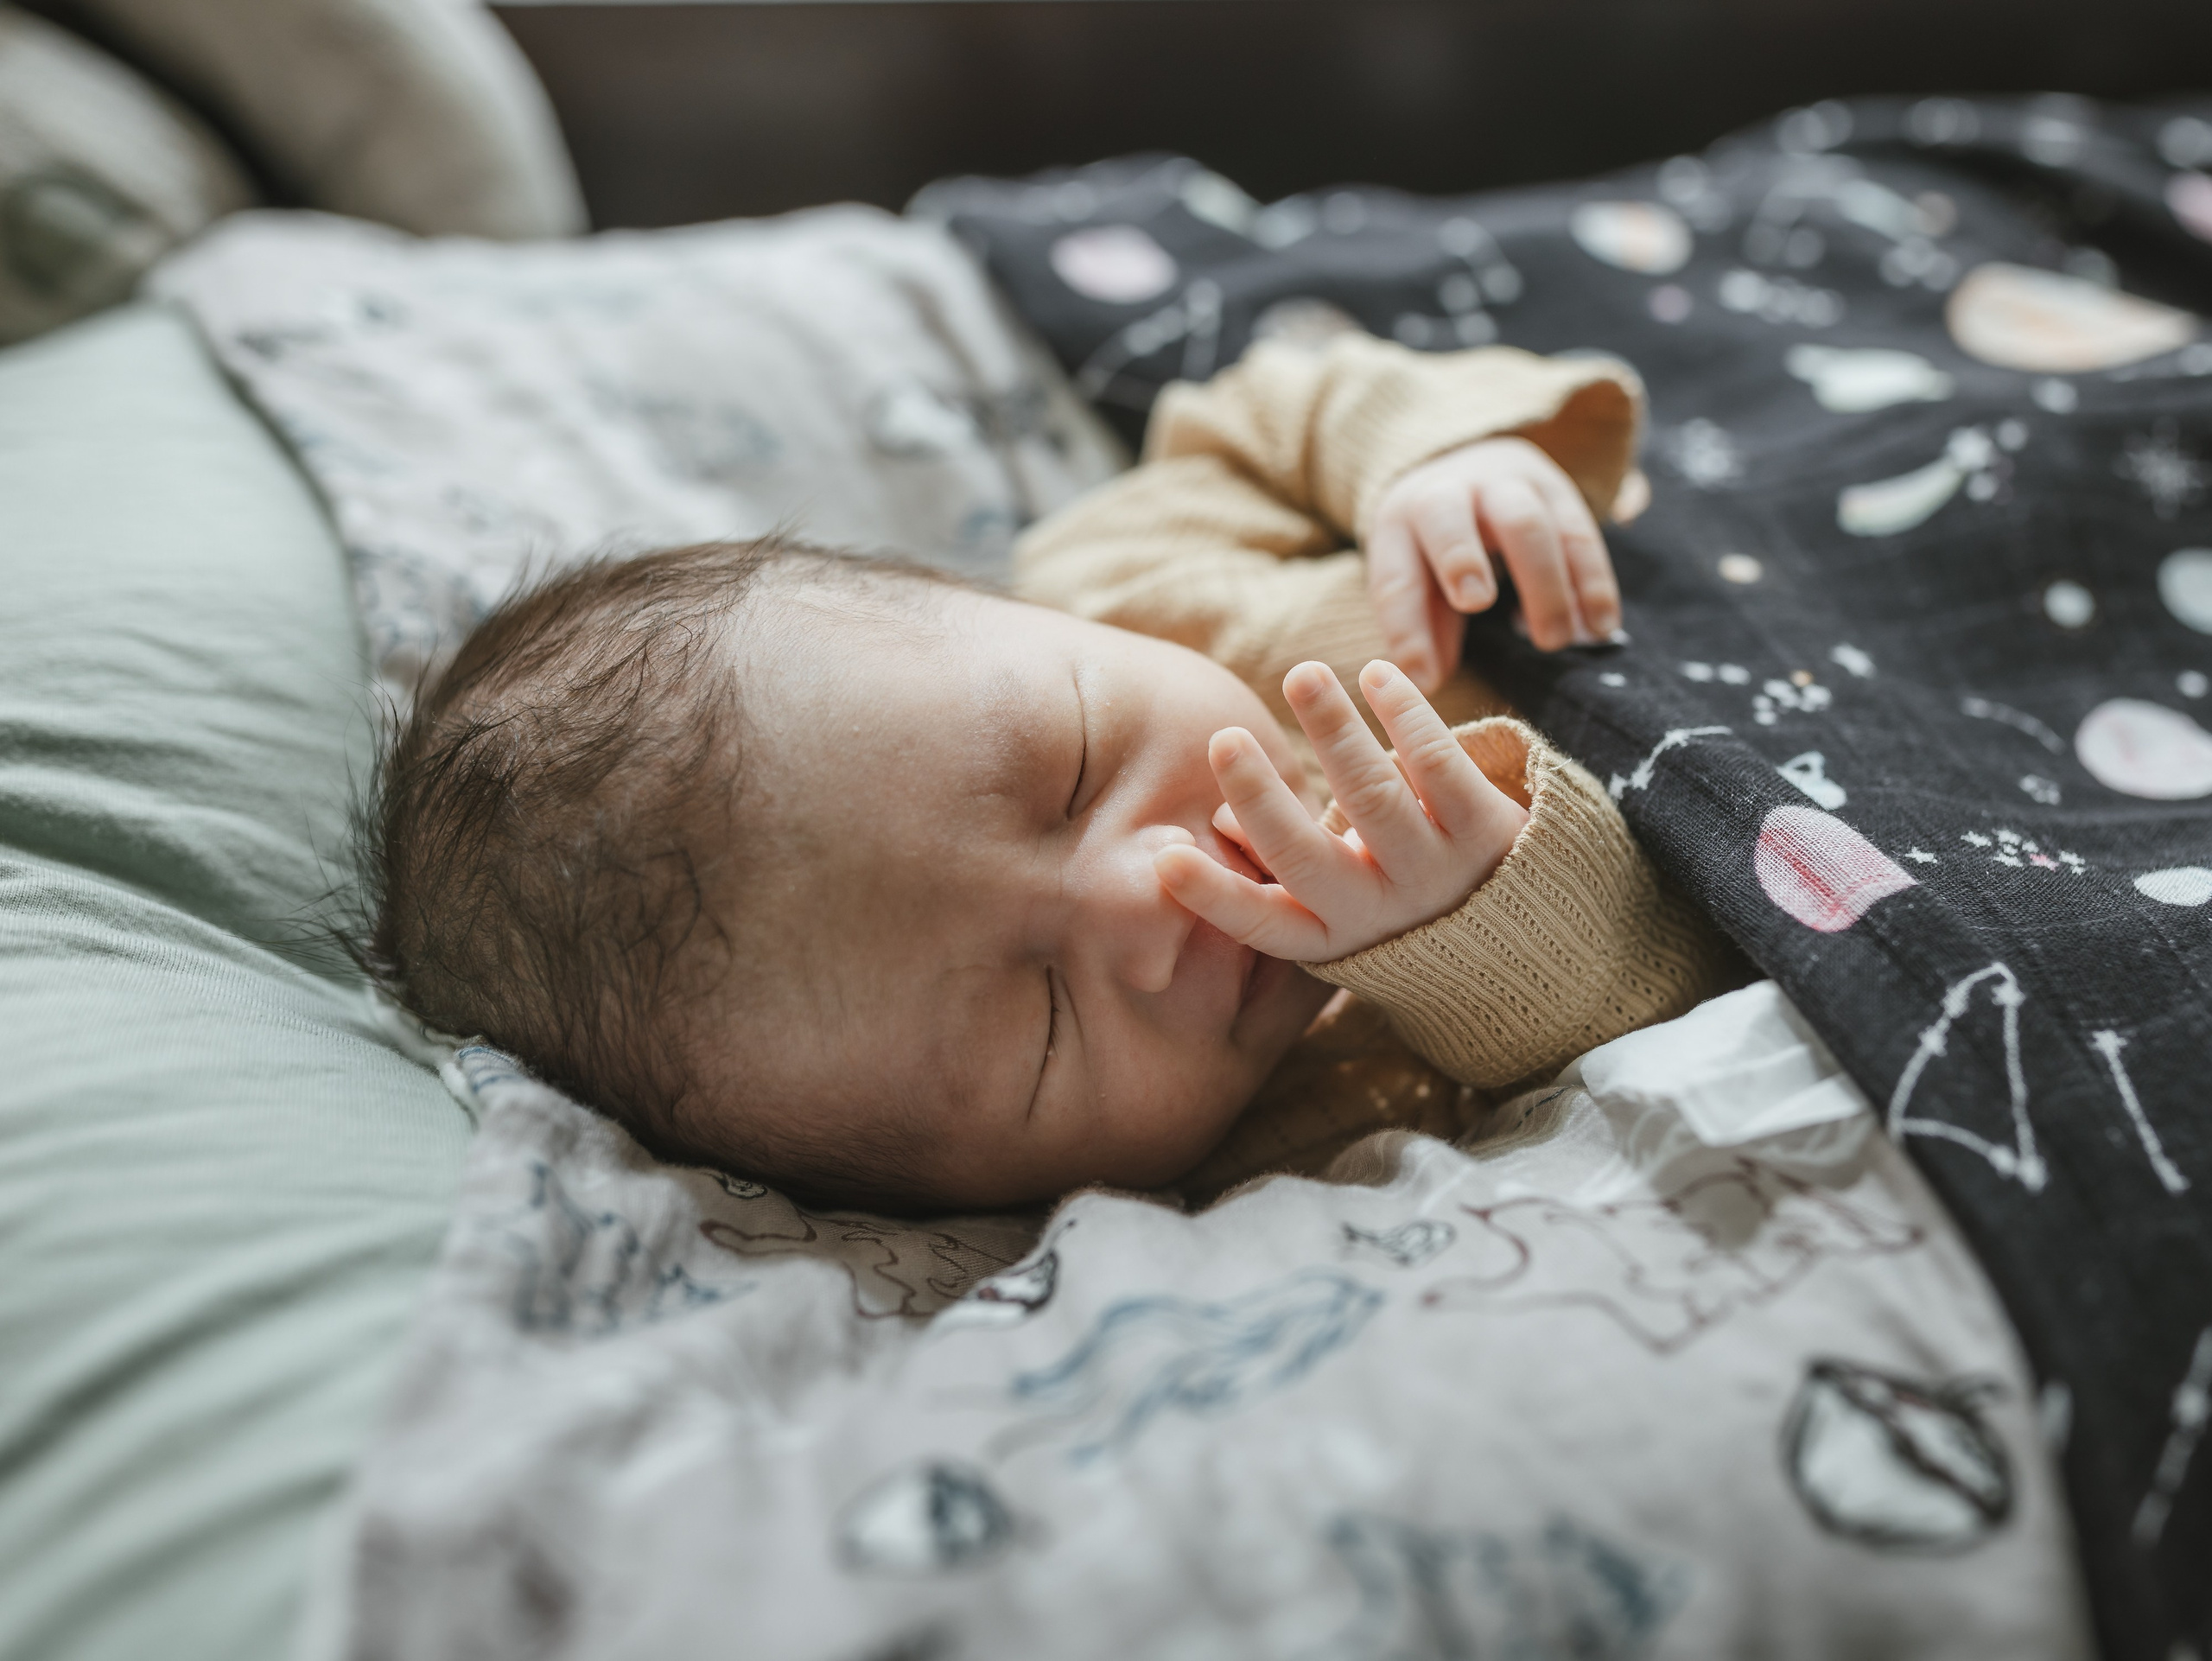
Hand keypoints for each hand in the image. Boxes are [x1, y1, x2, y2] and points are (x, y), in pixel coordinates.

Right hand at [1154, 660, 1530, 961]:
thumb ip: (1280, 863)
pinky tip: (1377, 675)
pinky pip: (1442, 767)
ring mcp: (1436, 874)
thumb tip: (1218, 821)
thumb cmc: (1399, 903)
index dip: (1213, 896)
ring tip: (1302, 675)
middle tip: (1226, 741)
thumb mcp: (1339, 902)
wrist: (1529, 932)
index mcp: (1330, 934)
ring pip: (1377, 799)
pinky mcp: (1487, 832)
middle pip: (1311, 858)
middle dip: (1265, 799)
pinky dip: (1408, 716)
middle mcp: (1379, 912)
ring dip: (1336, 733)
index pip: (1261, 923)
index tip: (1166, 861)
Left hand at [1365, 436, 1619, 687]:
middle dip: (1460, 559)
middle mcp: (1448, 493)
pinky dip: (1592, 581)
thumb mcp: (1416, 581)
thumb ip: (1422, 631)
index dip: (1407, 629)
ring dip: (1544, 585)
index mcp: (1399, 522)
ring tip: (1556, 641)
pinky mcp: (1556, 491)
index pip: (1396, 576)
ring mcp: (1504, 486)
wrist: (1474, 467)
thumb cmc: (1435, 548)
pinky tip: (1600, 627)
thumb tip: (1424, 685)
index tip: (1424, 679)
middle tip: (1478, 605)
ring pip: (1526, 524)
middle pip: (1449, 521)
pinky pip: (1579, 532)